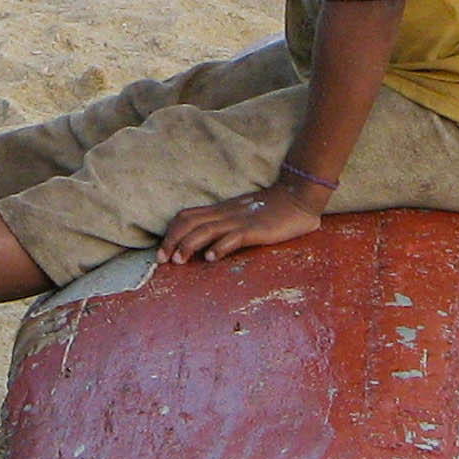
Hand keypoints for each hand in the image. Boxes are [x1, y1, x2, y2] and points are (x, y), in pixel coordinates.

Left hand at [159, 188, 321, 264]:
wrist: (296, 197)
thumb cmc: (270, 209)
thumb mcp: (241, 215)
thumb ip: (225, 225)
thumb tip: (206, 245)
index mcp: (219, 210)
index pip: (186, 216)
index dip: (170, 233)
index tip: (162, 252)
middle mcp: (224, 214)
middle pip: (189, 222)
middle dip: (172, 241)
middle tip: (162, 260)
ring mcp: (239, 221)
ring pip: (205, 230)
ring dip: (189, 245)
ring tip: (179, 261)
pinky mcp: (254, 229)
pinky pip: (233, 237)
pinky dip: (219, 247)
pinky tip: (210, 258)